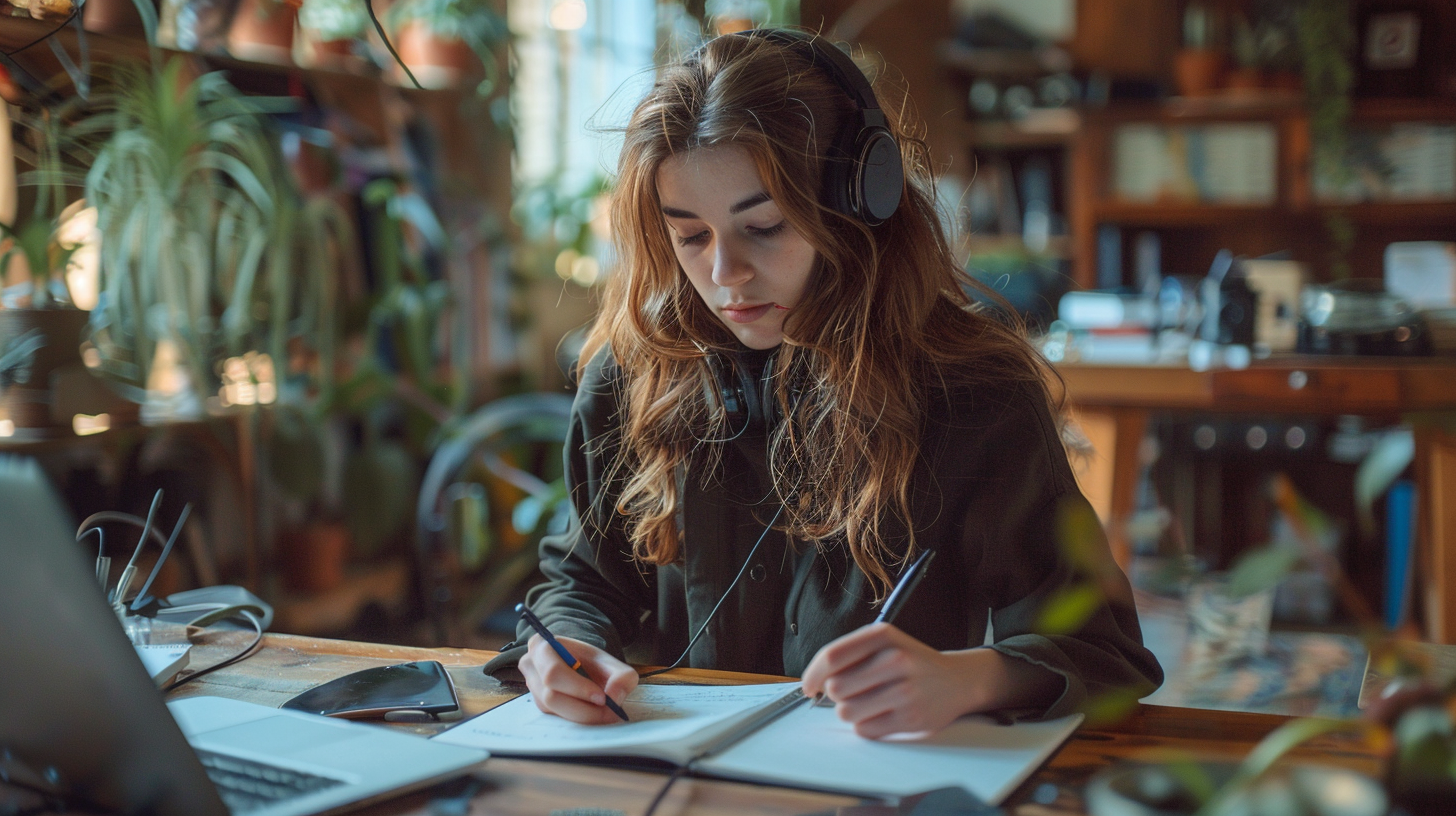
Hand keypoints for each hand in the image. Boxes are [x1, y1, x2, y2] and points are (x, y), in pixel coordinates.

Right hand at [519, 634, 637, 724]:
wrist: (583, 667)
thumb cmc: (592, 662)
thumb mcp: (612, 663)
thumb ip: (621, 676)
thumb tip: (615, 696)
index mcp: (542, 646)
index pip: (553, 672)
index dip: (577, 688)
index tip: (602, 698)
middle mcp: (530, 666)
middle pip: (551, 696)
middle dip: (583, 708)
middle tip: (608, 711)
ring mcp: (531, 687)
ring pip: (554, 710)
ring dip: (582, 715)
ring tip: (604, 712)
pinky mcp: (537, 705)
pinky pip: (555, 717)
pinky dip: (577, 718)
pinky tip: (591, 713)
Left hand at [800, 623, 1005, 738]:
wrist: (958, 680)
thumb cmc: (911, 661)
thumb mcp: (884, 643)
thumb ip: (849, 654)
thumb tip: (813, 681)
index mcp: (883, 636)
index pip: (832, 656)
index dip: (813, 675)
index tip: (809, 686)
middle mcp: (895, 659)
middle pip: (835, 687)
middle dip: (836, 694)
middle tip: (854, 691)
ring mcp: (905, 691)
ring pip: (846, 711)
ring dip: (850, 711)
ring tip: (869, 703)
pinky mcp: (911, 719)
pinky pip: (864, 730)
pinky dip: (866, 725)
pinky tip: (882, 714)